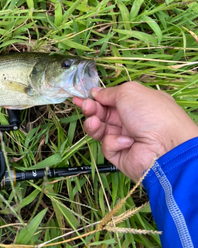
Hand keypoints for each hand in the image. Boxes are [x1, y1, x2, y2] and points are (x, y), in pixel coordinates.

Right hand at [73, 82, 197, 181]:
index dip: (95, 99)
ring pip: (100, 130)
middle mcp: (132, 121)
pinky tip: (125, 141)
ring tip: (95, 122)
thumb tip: (95, 92)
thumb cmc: (151, 114)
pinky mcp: (121, 155)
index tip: (81, 97)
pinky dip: (113, 142)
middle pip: (103, 114)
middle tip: (86, 107)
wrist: (166, 147)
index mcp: (137, 104)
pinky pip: (108, 146)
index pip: (111, 100)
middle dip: (91, 110)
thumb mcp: (129, 92)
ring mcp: (126, 138)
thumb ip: (109, 92)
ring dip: (95, 125)